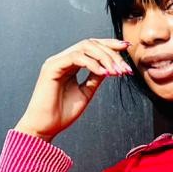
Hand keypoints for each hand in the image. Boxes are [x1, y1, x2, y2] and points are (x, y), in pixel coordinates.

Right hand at [14, 38, 132, 142]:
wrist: (45, 128)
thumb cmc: (62, 113)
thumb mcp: (86, 92)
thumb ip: (96, 77)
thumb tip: (111, 65)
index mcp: (70, 64)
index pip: (92, 47)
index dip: (110, 45)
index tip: (127, 48)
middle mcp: (63, 59)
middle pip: (91, 43)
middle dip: (111, 52)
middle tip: (125, 68)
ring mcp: (56, 61)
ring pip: (85, 46)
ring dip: (105, 57)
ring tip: (116, 72)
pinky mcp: (52, 67)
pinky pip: (76, 57)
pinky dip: (93, 63)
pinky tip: (105, 73)